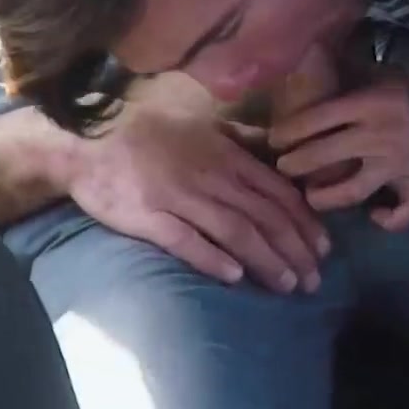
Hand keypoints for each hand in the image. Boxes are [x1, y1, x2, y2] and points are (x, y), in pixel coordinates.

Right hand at [61, 109, 331, 292]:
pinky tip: (234, 276)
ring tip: (287, 284)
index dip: (304, 221)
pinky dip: (212, 258)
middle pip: (263, 216)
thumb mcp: (200, 124)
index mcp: (224, 154)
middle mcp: (208, 174)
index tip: (323, 247)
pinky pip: (185, 240)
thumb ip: (238, 140)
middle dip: (294, 249)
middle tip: (314, 279)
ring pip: (234, 231)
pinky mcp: (148, 216)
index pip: (277, 191)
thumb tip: (275, 151)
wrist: (86, 137)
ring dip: (266, 259)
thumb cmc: (146, 131)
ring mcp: (178, 196)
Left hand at [269, 73, 408, 231]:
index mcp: (365, 104)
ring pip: (354, 190)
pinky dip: (392, 219)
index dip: (289, 131)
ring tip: (311, 196)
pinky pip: (406, 209)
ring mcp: (397, 163)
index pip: (317, 119)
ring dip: (327, 197)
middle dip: (297, 164)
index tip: (273, 139)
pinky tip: (375, 216)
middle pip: (326, 155)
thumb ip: (342, 70)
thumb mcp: (372, 71)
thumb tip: (305, 56)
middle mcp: (377, 136)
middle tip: (283, 167)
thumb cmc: (403, 85)